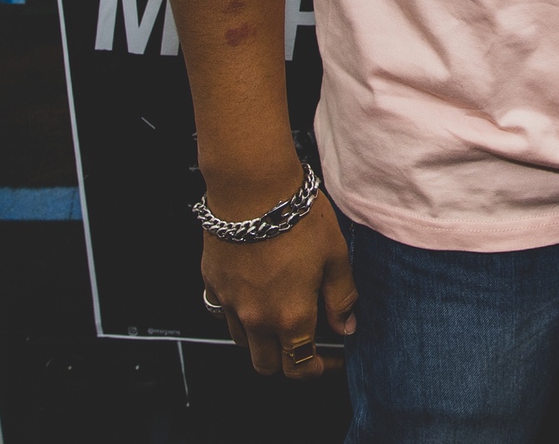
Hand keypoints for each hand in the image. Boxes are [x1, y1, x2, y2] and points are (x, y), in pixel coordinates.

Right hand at [201, 182, 358, 378]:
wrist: (252, 188)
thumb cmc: (297, 217)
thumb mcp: (335, 256)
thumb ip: (341, 297)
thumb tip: (346, 325)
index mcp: (291, 317)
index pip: (301, 366)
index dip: (318, 370)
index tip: (329, 361)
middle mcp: (256, 317)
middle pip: (266, 364)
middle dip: (286, 363)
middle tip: (303, 344)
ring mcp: (229, 302)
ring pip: (242, 341)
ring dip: (260, 339)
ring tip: (279, 314)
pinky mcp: (212, 283)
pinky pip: (222, 311)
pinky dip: (237, 311)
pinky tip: (253, 290)